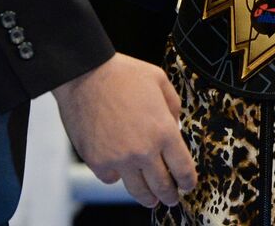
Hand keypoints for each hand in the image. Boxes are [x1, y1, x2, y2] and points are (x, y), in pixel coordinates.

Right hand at [52, 52, 195, 207]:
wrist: (86, 75)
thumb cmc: (123, 74)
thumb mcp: (160, 81)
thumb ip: (173, 106)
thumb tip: (176, 125)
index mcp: (164, 131)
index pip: (183, 169)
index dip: (188, 181)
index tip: (188, 185)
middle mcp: (144, 151)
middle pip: (162, 185)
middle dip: (170, 196)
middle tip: (171, 199)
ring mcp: (119, 159)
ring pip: (138, 190)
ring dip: (147, 197)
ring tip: (151, 200)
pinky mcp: (98, 162)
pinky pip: (111, 179)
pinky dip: (116, 177)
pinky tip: (120, 171)